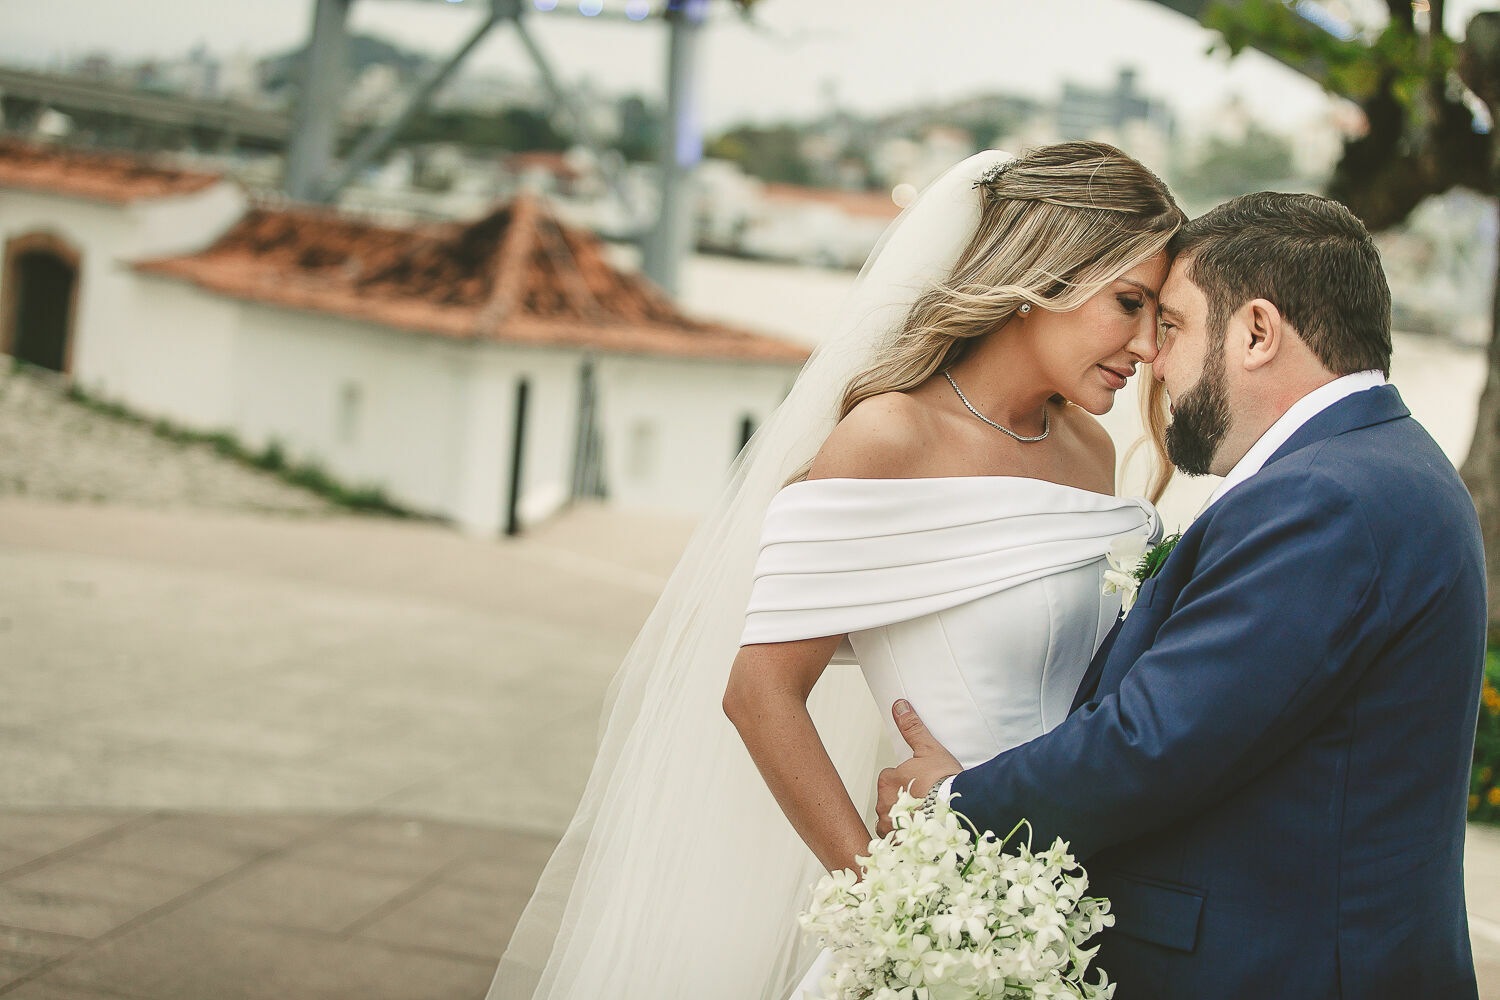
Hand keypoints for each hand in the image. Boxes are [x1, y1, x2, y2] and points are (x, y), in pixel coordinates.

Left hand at [875, 699, 961, 836]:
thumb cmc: (946, 784)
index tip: (918, 785)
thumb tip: (899, 707)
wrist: (961, 812)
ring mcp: (891, 826)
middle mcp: (885, 805)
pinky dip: (903, 841)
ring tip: (923, 821)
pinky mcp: (900, 844)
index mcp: (888, 781)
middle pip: (887, 801)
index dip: (904, 781)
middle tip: (923, 803)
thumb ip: (912, 728)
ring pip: (890, 822)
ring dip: (902, 822)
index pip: (888, 779)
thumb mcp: (930, 750)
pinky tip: (918, 838)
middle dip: (901, 802)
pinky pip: (894, 843)